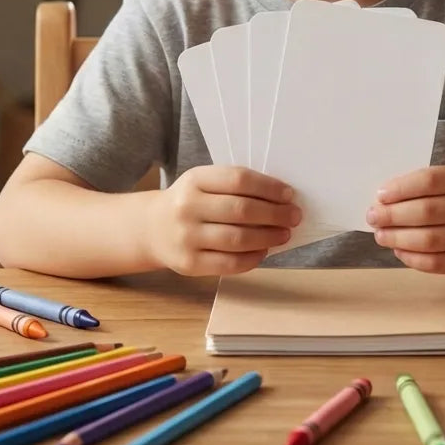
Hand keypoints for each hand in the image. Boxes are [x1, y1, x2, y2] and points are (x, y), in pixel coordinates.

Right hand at [149, 165, 300, 275]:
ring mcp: (187, 237)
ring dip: (268, 237)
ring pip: (238, 239)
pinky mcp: (189, 264)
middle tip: (294, 216)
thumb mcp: (204, 183)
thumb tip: (281, 198)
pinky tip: (264, 251)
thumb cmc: (190, 201)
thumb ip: (234, 186)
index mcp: (195, 179)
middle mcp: (188, 207)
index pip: (239, 180)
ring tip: (284, 234)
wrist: (150, 228)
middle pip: (241, 210)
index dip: (269, 187)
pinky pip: (229, 264)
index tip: (289, 194)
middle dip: (275, 214)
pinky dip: (253, 258)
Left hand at [366, 165, 444, 274]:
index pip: (430, 180)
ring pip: (429, 240)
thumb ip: (429, 185)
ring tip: (381, 235)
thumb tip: (386, 198)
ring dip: (398, 238)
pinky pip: (437, 263)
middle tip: (373, 216)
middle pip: (427, 211)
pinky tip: (399, 251)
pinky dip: (413, 258)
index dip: (401, 188)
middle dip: (393, 215)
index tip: (380, 195)